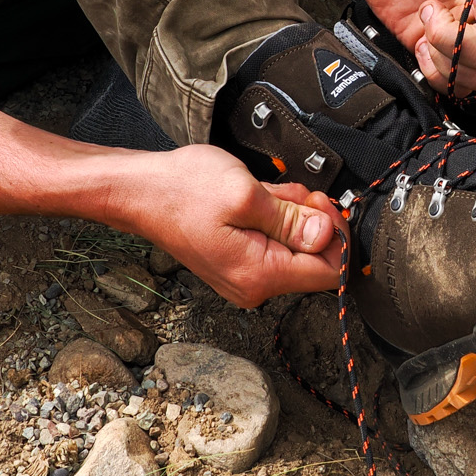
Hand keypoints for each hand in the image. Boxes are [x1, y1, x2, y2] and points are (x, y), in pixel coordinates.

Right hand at [121, 145, 343, 307]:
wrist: (139, 191)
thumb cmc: (181, 190)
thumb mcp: (246, 194)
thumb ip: (291, 218)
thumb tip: (329, 234)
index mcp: (259, 275)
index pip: (329, 272)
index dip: (336, 235)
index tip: (322, 205)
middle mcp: (253, 285)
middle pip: (313, 259)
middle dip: (310, 220)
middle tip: (287, 192)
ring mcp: (244, 275)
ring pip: (293, 247)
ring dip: (289, 215)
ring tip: (265, 193)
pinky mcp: (238, 262)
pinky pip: (272, 243)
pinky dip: (273, 218)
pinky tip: (256, 200)